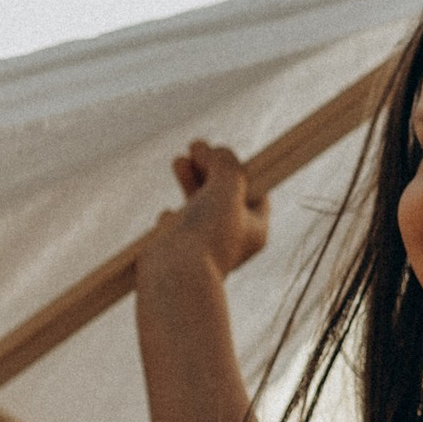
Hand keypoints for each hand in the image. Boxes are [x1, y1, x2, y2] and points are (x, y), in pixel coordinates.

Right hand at [147, 141, 269, 281]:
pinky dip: (172, 217)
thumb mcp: (227, 186)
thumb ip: (225, 163)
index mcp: (255, 229)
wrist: (175, 274)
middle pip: (224, 194)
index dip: (236, 167)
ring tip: (178, 161)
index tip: (219, 152)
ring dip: (189, 180)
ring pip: (199, 206)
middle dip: (208, 168)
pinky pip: (177, 228)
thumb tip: (214, 152)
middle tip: (195, 147)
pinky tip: (167, 217)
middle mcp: (233, 239)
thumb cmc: (207, 232)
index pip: (254, 190)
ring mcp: (205, 245)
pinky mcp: (179, 251)